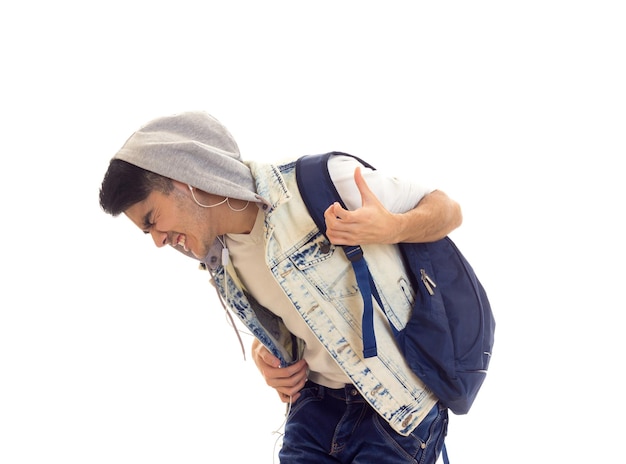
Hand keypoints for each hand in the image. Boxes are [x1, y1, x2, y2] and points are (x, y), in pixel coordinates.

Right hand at [252, 339, 307, 402]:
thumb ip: (268, 356)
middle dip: (301, 374)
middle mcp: (271, 382)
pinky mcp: (277, 389)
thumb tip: (276, 363)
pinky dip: (292, 398)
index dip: (297, 367)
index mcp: (268, 373)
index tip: (302, 361)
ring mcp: (274, 386)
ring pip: (290, 391)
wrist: (258, 357)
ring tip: (304, 374)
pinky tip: (298, 392)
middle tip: (305, 366)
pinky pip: (284, 398)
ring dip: (300, 383)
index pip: (287, 373)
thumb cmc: (262, 352)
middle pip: (291, 382)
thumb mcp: (262, 351)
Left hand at [323, 167, 461, 244]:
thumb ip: (361, 183)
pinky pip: (335, 240)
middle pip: (333, 224)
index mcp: (360, 217)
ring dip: (328, 223)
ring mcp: (353, 236)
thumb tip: (357, 169)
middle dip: (328, 215)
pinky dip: (330, 233)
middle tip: (332, 210)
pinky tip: (335, 226)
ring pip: (332, 233)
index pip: (341, 214)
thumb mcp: (370, 197)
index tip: (336, 203)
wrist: (390, 229)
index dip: (334, 208)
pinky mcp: (352, 242)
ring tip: (333, 217)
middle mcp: (356, 228)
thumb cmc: (380, 213)